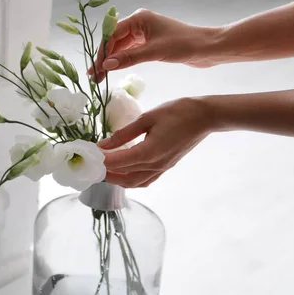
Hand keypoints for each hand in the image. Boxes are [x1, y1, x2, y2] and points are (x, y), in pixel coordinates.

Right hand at [88, 9, 220, 82]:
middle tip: (94, 77)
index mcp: (139, 18)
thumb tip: (106, 65)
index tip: (95, 69)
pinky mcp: (150, 44)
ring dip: (111, 61)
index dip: (102, 53)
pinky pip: (130, 51)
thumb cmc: (184, 45)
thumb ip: (129, 58)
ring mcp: (144, 33)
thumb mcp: (154, 52)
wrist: (207, 48)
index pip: (112, 35)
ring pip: (121, 48)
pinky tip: (115, 70)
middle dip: (104, 58)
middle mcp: (139, 23)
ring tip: (101, 77)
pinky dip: (122, 61)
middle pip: (114, 41)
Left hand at [98, 98, 213, 187]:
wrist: (205, 116)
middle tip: (92, 166)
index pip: (117, 163)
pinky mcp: (166, 166)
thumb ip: (124, 133)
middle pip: (124, 179)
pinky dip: (131, 179)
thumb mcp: (147, 118)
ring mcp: (162, 168)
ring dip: (118, 180)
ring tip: (105, 170)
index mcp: (148, 153)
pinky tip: (124, 170)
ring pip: (135, 183)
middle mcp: (155, 165)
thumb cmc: (178, 112)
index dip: (100, 161)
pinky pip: (145, 180)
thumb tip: (103, 144)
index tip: (87, 156)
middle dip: (106, 175)